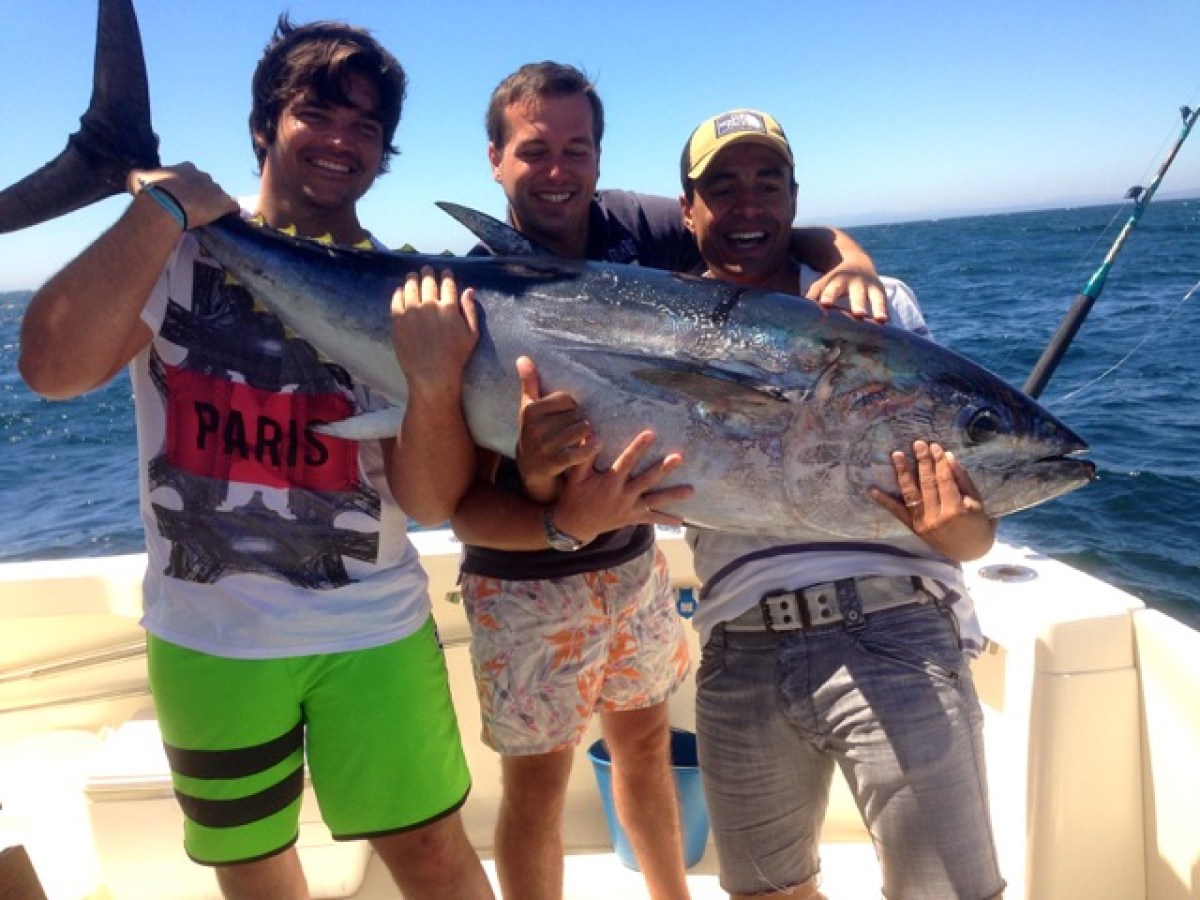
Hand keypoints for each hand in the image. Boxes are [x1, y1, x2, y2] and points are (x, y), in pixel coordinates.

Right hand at [127, 163, 237, 229]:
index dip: (186, 187)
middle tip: (191, 209)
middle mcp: (203, 175)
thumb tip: (136, 181)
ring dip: (214, 205)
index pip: (190, 175)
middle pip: (206, 185)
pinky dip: (230, 212)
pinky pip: (232, 207)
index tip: (180, 197)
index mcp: (186, 167)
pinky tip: (226, 219)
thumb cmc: (151, 192)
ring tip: (206, 217)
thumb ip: (138, 178)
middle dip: (201, 195)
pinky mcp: (225, 203)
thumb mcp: (137, 179)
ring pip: (218, 196)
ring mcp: (216, 189)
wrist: (166, 204)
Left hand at [390, 266, 477, 399]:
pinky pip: (396, 298)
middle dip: (427, 273)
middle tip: (426, 270)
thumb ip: (470, 310)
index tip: (445, 272)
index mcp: (449, 307)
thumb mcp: (472, 334)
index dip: (446, 275)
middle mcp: (429, 305)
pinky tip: (401, 290)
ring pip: (410, 285)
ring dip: (412, 278)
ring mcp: (411, 311)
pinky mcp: (397, 319)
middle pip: (427, 280)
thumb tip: (469, 290)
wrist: (432, 374)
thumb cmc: (455, 356)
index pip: (447, 283)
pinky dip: (399, 291)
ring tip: (412, 276)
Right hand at [514, 355, 596, 501]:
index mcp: (531, 410)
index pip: (567, 399)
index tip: (566, 416)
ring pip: (583, 429)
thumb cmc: (535, 433)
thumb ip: (529, 382)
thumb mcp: (529, 408)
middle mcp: (535, 427)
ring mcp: (545, 446)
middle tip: (575, 429)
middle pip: (576, 414)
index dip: (572, 407)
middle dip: (579, 421)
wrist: (531, 469)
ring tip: (584, 437)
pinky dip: (592, 448)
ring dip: (588, 434)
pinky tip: (595, 446)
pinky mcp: (556, 462)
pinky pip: (582, 450)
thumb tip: (523, 357)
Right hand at [550, 430, 693, 543]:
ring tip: (691, 490)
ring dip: (672, 495)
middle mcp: (622, 496)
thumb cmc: (575, 496)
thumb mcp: (576, 477)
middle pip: (646, 480)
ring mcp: (629, 509)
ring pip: (654, 501)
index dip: (638, 447)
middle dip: (663, 469)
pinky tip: (681, 519)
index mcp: (609, 482)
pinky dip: (665, 519)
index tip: (650, 433)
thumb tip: (592, 433)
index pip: (626, 462)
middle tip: (678, 457)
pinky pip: (651, 519)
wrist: (574, 525)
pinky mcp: (632, 518)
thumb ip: (584, 457)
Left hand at [806, 266, 889, 321]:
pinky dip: (887, 313)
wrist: (857, 262)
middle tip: (859, 315)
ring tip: (881, 320)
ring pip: (876, 298)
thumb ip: (813, 295)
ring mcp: (870, 287)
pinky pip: (885, 304)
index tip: (825, 303)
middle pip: (856, 294)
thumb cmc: (834, 282)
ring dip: (879, 308)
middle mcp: (855, 283)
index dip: (828, 295)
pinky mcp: (881, 292)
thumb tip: (798, 310)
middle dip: (858, 304)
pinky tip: (889, 325)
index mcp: (837, 281)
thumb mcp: (823, 284)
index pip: (831, 289)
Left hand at [870, 440, 995, 560]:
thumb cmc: (976, 523)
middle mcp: (936, 516)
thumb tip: (948, 456)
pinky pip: (897, 512)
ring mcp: (922, 523)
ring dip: (902, 473)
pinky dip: (884, 500)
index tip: (934, 446)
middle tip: (917, 443)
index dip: (939, 462)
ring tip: (896, 455)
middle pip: (927, 484)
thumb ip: (962, 479)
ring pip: (911, 494)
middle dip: (922, 462)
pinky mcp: (913, 527)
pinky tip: (872, 489)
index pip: (945, 480)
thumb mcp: (976, 501)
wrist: (968, 551)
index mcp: (956, 510)